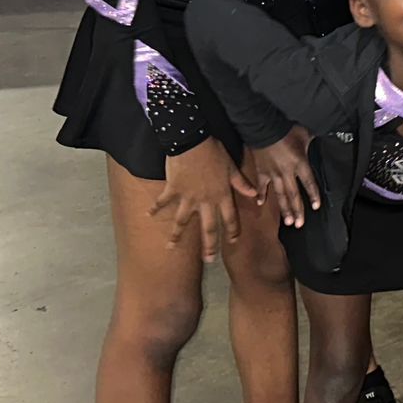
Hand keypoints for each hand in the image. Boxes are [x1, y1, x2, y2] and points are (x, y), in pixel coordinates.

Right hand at [151, 138, 256, 259]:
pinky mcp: (173, 190)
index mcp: (222, 195)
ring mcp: (187, 197)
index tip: (232, 243)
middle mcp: (205, 200)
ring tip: (170, 247)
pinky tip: (147, 215)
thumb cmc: (214, 152)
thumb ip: (241, 183)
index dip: (232, 231)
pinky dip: (155, 208)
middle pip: (208, 227)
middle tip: (209, 260)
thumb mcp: (231, 167)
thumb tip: (254, 194)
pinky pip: (163, 202)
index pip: (230, 218)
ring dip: (176, 235)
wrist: (192, 141)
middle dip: (209, 245)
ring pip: (182, 221)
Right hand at [245, 125, 320, 228]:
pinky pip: (261, 186)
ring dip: (284, 209)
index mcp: (300, 163)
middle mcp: (287, 172)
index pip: (309, 183)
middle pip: (294, 195)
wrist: (264, 128)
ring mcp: (272, 174)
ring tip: (288, 222)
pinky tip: (260, 204)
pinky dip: (260, 194)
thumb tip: (322, 136)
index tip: (315, 207)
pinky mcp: (261, 171)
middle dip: (297, 210)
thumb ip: (312, 141)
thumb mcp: (305, 134)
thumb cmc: (286, 130)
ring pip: (279, 194)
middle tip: (300, 224)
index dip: (313, 195)